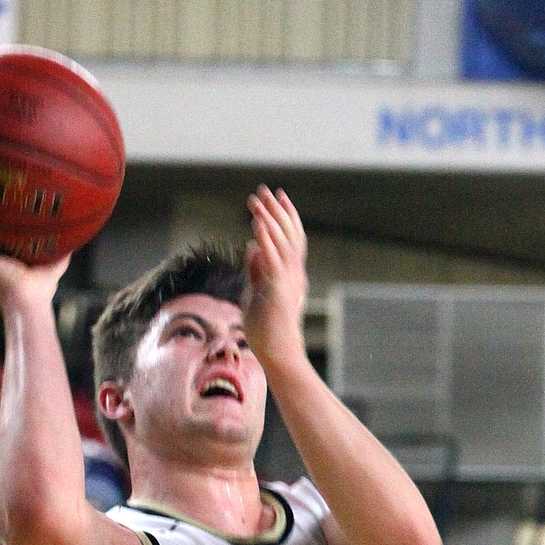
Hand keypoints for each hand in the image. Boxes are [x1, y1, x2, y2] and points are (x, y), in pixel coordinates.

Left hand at [243, 184, 308, 371]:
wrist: (278, 355)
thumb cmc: (267, 331)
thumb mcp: (257, 293)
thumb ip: (255, 270)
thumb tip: (250, 247)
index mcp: (291, 275)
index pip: (292, 239)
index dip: (286, 217)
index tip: (278, 197)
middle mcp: (294, 275)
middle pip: (288, 235)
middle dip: (276, 211)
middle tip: (263, 190)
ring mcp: (288, 282)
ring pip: (282, 243)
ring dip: (268, 220)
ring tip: (256, 201)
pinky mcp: (279, 291)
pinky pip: (273, 260)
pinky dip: (266, 240)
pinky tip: (257, 224)